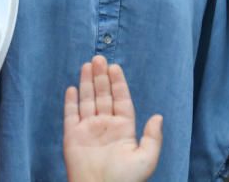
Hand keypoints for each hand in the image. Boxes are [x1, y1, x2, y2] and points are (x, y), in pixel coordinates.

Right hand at [63, 56, 162, 181]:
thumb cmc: (125, 180)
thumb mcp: (146, 159)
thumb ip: (153, 137)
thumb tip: (158, 116)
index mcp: (123, 129)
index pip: (121, 100)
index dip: (118, 83)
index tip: (115, 67)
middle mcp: (105, 126)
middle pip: (103, 95)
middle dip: (101, 77)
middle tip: (99, 59)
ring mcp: (88, 129)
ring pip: (87, 100)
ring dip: (87, 83)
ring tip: (87, 65)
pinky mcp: (72, 135)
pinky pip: (71, 114)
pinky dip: (70, 101)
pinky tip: (72, 87)